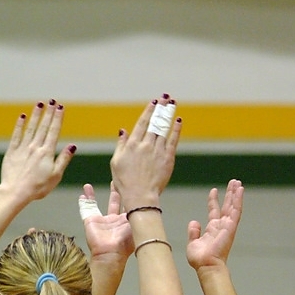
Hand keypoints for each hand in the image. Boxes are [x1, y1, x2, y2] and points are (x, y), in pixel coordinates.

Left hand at [0, 99, 75, 203]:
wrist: (16, 191)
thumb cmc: (38, 187)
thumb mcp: (56, 175)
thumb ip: (63, 159)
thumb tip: (72, 146)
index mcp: (47, 153)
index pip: (54, 131)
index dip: (58, 118)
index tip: (61, 107)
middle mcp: (35, 147)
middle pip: (44, 127)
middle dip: (49, 113)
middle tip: (53, 101)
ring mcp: (23, 148)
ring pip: (31, 127)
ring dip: (36, 115)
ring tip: (40, 104)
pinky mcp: (12, 151)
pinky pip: (17, 135)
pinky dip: (20, 125)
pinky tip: (22, 116)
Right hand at [79, 183, 133, 262]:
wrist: (111, 254)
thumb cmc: (126, 242)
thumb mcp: (136, 224)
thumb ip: (139, 211)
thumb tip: (144, 198)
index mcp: (126, 222)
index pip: (129, 205)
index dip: (130, 195)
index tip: (131, 184)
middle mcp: (114, 221)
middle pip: (114, 203)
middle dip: (115, 192)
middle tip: (116, 181)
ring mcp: (102, 222)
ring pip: (96, 204)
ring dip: (93, 195)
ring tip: (89, 185)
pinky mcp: (90, 222)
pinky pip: (86, 208)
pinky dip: (84, 201)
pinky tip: (83, 192)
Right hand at [110, 95, 181, 209]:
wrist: (140, 196)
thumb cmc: (126, 183)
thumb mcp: (116, 163)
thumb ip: (121, 145)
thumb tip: (123, 130)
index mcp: (132, 145)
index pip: (142, 123)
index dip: (148, 112)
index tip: (153, 103)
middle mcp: (145, 145)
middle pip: (155, 123)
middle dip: (160, 109)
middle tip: (165, 98)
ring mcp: (157, 151)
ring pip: (164, 128)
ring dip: (168, 115)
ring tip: (172, 104)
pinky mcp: (167, 158)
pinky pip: (173, 140)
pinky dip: (176, 129)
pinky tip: (178, 120)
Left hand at [186, 179, 243, 270]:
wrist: (206, 265)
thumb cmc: (200, 260)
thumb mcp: (193, 244)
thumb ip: (193, 232)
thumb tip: (194, 222)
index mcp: (212, 230)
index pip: (214, 211)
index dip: (213, 200)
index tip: (214, 190)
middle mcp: (221, 226)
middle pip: (227, 206)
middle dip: (229, 194)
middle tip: (233, 183)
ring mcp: (227, 226)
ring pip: (233, 206)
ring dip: (235, 194)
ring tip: (237, 182)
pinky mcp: (231, 226)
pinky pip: (236, 210)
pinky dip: (238, 200)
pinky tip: (240, 190)